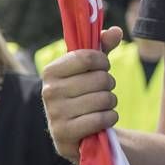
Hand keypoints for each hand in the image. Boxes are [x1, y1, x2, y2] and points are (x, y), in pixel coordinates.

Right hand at [42, 26, 122, 162]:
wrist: (76, 132)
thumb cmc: (84, 94)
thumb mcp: (90, 70)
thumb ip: (102, 48)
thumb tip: (116, 31)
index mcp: (50, 71)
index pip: (88, 57)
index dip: (103, 62)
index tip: (101, 68)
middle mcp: (48, 91)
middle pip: (100, 79)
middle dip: (109, 85)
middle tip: (101, 91)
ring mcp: (55, 114)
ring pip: (104, 99)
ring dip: (110, 103)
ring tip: (100, 106)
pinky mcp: (64, 134)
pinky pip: (102, 118)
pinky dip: (109, 118)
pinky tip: (101, 120)